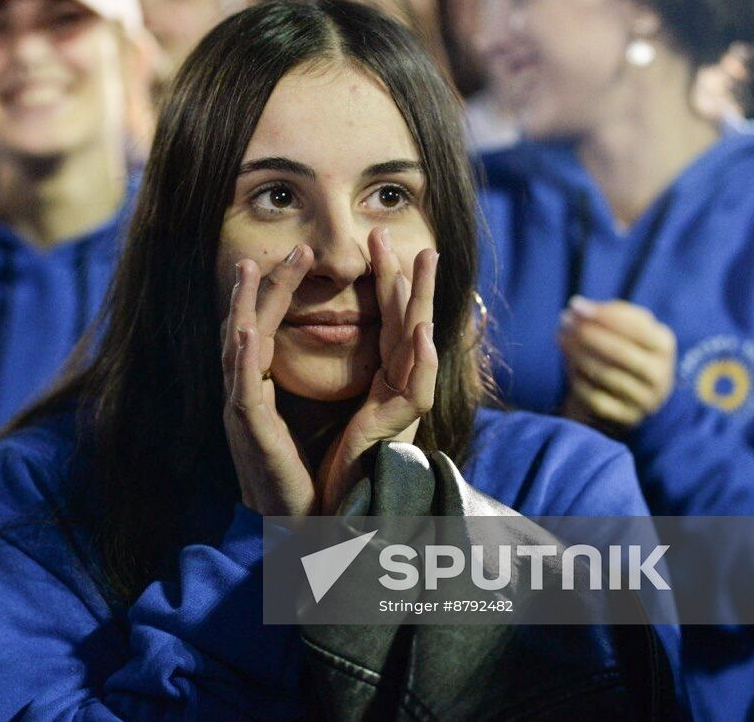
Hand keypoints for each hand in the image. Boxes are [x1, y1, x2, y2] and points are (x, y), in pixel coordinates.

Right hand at [221, 246, 318, 516]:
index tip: (294, 256)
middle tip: (280, 248)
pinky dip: (241, 359)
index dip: (275, 292)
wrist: (302, 528)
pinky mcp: (251, 436)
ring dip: (244, 308)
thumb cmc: (306, 477)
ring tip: (250, 270)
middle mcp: (246, 396)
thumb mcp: (306, 419)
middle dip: (261, 287)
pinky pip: (242, 392)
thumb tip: (310, 357)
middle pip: (247, 328)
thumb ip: (304, 386)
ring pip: (237, 350)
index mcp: (261, 390)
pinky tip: (245, 332)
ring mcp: (243, 414)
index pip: (265, 329)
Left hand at [317, 228, 438, 514]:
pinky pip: (414, 391)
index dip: (388, 284)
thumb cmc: (336, 469)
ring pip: (417, 345)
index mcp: (382, 384)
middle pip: (407, 323)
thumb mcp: (337, 412)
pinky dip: (420, 360)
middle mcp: (396, 391)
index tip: (380, 246)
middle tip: (412, 236)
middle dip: (410, 279)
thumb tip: (330, 343)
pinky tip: (420, 332)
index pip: (388, 323)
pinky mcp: (396, 430)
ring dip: (421, 301)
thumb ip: (346, 380)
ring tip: (423, 261)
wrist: (333, 516)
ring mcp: (400, 409)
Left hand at [557, 297, 675, 433]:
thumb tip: (579, 307)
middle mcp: (661, 375)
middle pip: (621, 353)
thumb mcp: (627, 328)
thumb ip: (609, 313)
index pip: (636, 328)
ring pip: (606, 375)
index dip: (604, 316)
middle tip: (564, 321)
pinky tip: (567, 363)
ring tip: (560, 336)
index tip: (575, 305)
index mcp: (665, 345)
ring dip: (578, 353)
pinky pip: (596, 398)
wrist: (626, 394)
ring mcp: (645, 400)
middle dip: (588, 334)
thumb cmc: (624, 349)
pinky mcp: (627, 418)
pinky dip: (578, 379)